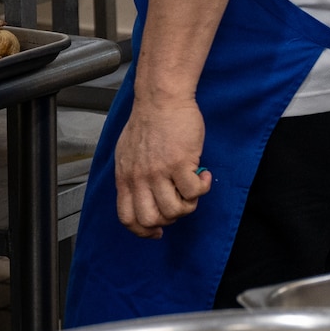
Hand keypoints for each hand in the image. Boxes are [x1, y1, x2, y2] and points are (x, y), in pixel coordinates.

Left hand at [113, 95, 212, 238]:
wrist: (161, 100)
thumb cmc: (148, 121)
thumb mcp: (127, 153)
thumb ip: (132, 175)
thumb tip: (143, 193)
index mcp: (125, 178)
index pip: (128, 218)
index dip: (144, 231)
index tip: (157, 231)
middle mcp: (139, 179)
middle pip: (152, 219)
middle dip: (170, 219)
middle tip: (180, 203)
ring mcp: (159, 172)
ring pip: (175, 210)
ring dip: (190, 204)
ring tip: (194, 187)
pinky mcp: (180, 163)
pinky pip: (194, 191)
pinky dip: (203, 187)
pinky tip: (204, 174)